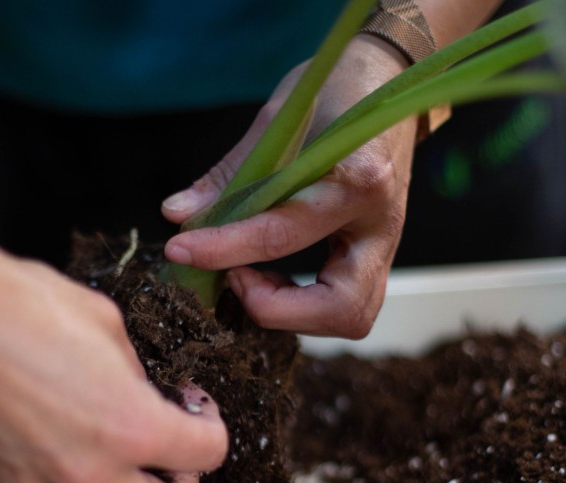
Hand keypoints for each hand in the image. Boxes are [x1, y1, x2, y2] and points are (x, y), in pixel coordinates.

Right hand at [0, 231, 228, 482]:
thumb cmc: (19, 303)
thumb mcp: (105, 322)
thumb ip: (135, 372)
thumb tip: (142, 393)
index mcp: (130, 427)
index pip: (207, 455)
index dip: (210, 426)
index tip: (193, 407)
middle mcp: (88, 472)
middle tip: (169, 455)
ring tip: (118, 472)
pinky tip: (63, 454)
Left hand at [161, 36, 416, 339]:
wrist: (389, 82)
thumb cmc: (335, 93)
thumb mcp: (277, 122)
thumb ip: (229, 177)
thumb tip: (176, 216)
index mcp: (358, 179)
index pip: (283, 234)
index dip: (223, 249)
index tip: (180, 250)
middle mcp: (382, 224)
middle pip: (340, 308)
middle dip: (276, 308)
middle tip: (235, 278)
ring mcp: (387, 246)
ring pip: (350, 317)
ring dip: (292, 314)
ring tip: (251, 276)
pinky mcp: (378, 257)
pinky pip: (345, 304)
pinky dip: (301, 305)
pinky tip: (270, 276)